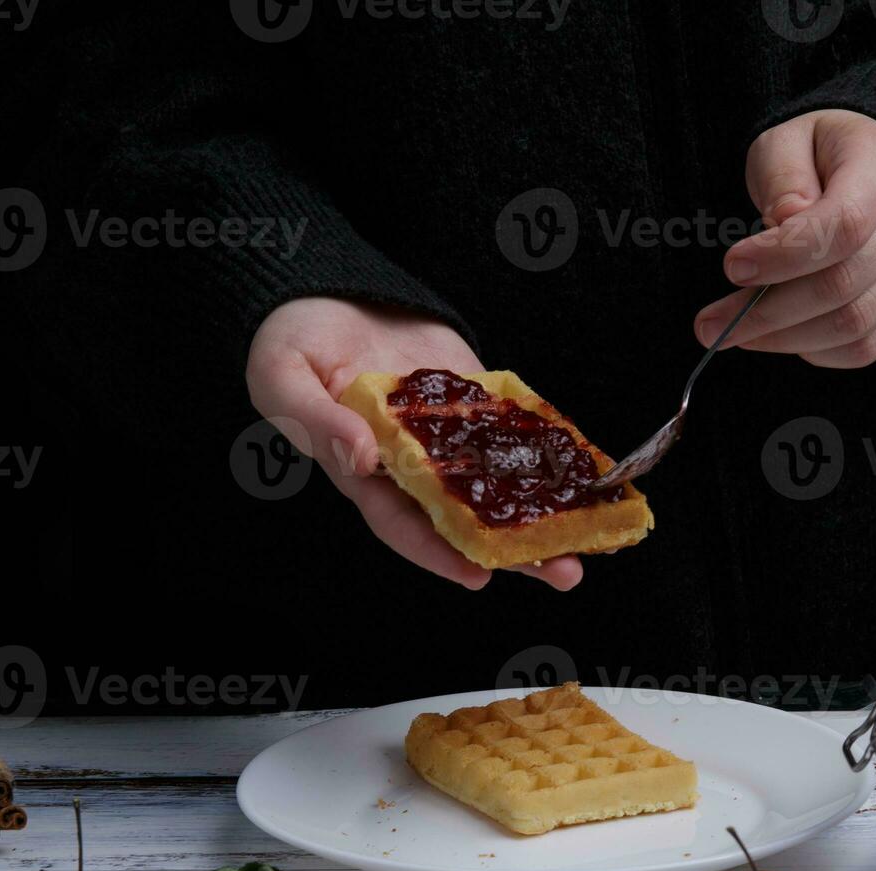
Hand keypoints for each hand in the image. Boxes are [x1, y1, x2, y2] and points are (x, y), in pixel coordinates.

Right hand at [246, 297, 582, 590]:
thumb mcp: (281, 378)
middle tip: (566, 574)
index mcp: (364, 473)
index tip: (479, 576)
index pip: (405, 525)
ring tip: (594, 536)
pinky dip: (550, 451)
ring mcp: (450, 433)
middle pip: (469, 519)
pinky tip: (587, 472)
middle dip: (517, 551)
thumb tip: (361, 458)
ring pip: (502, 483)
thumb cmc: (290, 342)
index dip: (440, 554)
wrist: (328, 289)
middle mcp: (414, 466)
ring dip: (545, 511)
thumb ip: (316, 421)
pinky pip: (516, 430)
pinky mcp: (476, 397)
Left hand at [695, 109, 875, 367]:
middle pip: (844, 285)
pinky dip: (814, 351)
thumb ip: (784, 180)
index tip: (732, 268)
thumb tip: (783, 228)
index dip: (783, 257)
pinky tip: (779, 335)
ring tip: (734, 334)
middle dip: (768, 312)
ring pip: (853, 326)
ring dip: (783, 339)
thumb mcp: (786, 142)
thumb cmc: (817, 154)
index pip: (844, 226)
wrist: (866, 167)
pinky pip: (863, 348)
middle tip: (710, 324)